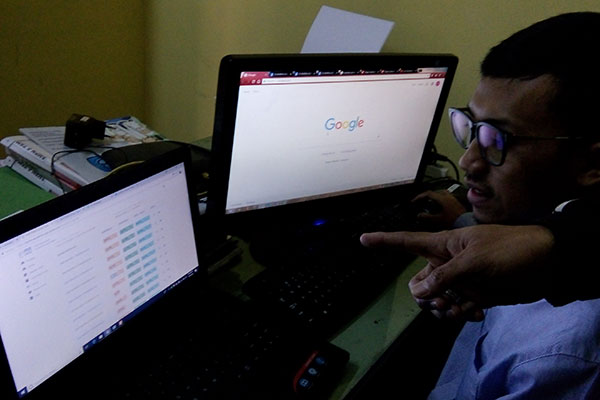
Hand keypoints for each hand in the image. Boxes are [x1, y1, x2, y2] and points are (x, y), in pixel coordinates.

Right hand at [360, 225, 554, 320]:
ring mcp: (459, 281)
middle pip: (419, 284)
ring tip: (464, 308)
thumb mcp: (474, 261)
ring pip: (436, 301)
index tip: (362, 238)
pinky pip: (454, 310)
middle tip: (445, 300)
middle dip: (428, 297)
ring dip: (445, 309)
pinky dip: (462, 314)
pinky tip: (476, 313)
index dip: (384, 241)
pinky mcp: (473, 295)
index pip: (407, 241)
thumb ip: (444, 277)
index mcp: (443, 245)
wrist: (545, 264)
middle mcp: (445, 263)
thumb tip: (418, 292)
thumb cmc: (508, 250)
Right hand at [412, 190, 466, 228]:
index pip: (428, 193)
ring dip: (433, 198)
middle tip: (421, 201)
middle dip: (426, 196)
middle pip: (434, 192)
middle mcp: (448, 197)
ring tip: (429, 204)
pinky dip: (439, 201)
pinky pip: (445, 198)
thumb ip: (426, 218)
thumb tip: (419, 215)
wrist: (467, 224)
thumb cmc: (454, 221)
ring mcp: (453, 199)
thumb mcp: (436, 220)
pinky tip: (438, 208)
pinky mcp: (456, 203)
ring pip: (440, 194)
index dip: (419, 197)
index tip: (414, 201)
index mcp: (442, 198)